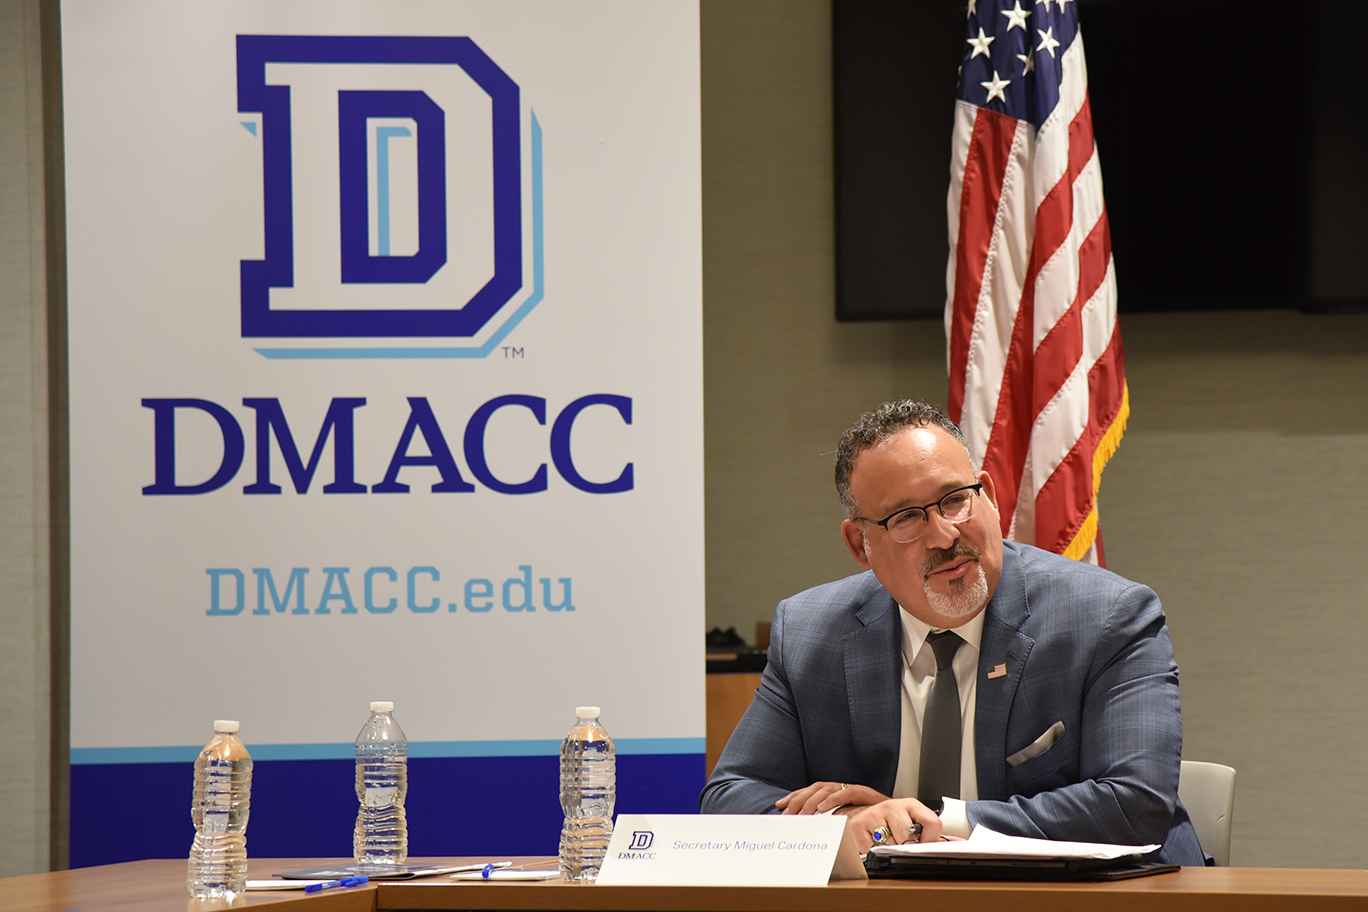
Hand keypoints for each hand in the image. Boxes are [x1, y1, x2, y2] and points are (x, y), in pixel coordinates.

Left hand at [774, 781, 889, 815]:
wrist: (896, 816)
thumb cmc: (871, 819)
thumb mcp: (846, 819)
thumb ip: (830, 821)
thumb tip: (808, 829)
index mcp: (836, 792)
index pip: (811, 790)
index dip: (795, 796)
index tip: (780, 806)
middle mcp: (842, 788)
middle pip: (816, 789)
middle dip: (799, 800)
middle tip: (788, 814)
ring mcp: (854, 789)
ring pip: (828, 789)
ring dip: (813, 801)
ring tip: (803, 813)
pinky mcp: (866, 793)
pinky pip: (848, 792)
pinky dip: (834, 799)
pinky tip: (823, 807)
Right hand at [847, 798, 942, 851]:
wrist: (860, 814)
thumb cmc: (891, 822)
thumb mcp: (914, 823)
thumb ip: (934, 834)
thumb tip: (960, 844)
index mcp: (912, 805)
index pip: (933, 823)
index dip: (931, 840)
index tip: (924, 845)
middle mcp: (893, 806)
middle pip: (910, 839)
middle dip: (906, 848)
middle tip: (900, 845)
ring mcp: (875, 814)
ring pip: (891, 845)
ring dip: (889, 851)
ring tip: (886, 843)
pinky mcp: (858, 826)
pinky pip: (872, 849)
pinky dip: (873, 852)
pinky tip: (872, 843)